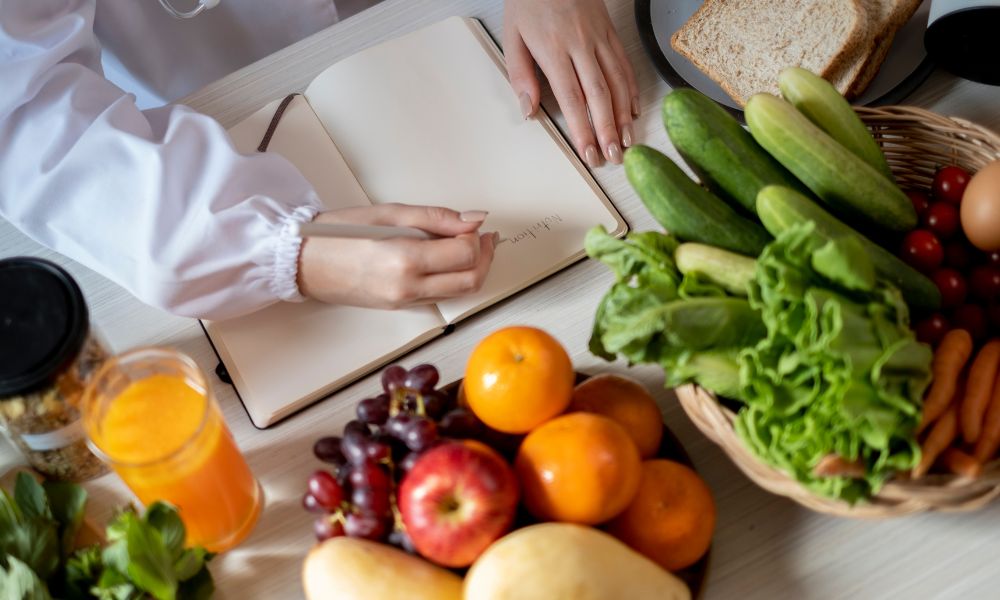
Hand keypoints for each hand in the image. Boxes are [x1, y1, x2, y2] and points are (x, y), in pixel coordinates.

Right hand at [297, 204, 496, 308]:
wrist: (303, 263)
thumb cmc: (337, 234)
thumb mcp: (388, 213)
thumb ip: (436, 217)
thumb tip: (474, 220)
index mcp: (404, 259)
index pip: (464, 254)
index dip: (477, 238)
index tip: (472, 225)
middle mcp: (408, 287)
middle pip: (470, 280)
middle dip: (485, 257)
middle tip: (483, 236)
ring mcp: (405, 301)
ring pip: (460, 293)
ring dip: (473, 269)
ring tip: (468, 245)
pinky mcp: (401, 307)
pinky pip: (440, 296)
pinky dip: (453, 278)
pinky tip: (446, 259)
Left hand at [503, 0, 638, 167]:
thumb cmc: (529, 1)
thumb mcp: (512, 36)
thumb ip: (520, 75)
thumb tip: (528, 110)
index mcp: (553, 49)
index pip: (571, 98)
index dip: (582, 128)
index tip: (588, 152)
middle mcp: (580, 45)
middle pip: (598, 95)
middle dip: (606, 130)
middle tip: (612, 157)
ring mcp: (599, 39)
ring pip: (617, 82)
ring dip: (622, 116)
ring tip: (626, 142)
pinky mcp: (611, 33)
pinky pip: (625, 65)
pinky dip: (631, 90)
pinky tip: (633, 110)